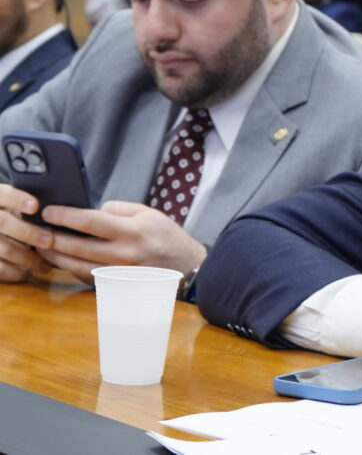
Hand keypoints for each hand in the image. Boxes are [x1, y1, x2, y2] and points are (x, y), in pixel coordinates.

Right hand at [0, 184, 52, 281]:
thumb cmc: (11, 218)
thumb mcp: (15, 207)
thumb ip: (30, 207)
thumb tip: (63, 212)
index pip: (4, 194)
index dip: (18, 199)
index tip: (36, 206)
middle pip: (3, 222)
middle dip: (28, 232)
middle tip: (49, 241)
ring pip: (3, 248)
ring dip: (27, 258)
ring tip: (45, 265)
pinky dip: (15, 272)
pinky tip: (28, 272)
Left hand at [35, 201, 206, 283]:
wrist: (189, 266)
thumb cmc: (168, 237)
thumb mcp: (149, 213)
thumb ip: (120, 209)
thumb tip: (94, 211)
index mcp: (133, 232)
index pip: (92, 222)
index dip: (67, 216)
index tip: (49, 212)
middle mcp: (125, 254)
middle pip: (80, 247)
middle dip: (55, 239)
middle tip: (38, 232)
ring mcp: (121, 274)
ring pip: (80, 267)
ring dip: (58, 257)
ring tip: (44, 248)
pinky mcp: (120, 286)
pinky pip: (90, 278)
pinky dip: (74, 270)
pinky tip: (64, 261)